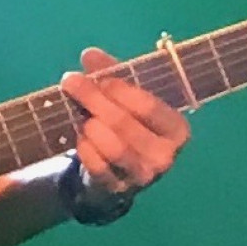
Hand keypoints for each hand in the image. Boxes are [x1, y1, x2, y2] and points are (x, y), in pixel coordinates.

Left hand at [60, 47, 190, 196]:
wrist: (115, 174)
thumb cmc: (125, 128)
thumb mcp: (124, 100)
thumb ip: (110, 75)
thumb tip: (89, 54)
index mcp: (176, 129)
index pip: (147, 105)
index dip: (118, 89)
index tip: (94, 75)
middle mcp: (166, 155)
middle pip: (124, 123)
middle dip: (93, 99)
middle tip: (70, 82)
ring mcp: (143, 176)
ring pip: (112, 146)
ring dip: (90, 127)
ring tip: (81, 117)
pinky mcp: (119, 190)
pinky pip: (97, 166)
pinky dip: (85, 148)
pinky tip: (81, 139)